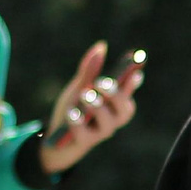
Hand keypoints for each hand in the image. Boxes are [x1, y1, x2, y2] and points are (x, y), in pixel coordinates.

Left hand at [39, 41, 144, 175]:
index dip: (132, 83)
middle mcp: (112, 120)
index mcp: (113, 105)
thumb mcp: (79, 88)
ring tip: (85, 95)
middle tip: (102, 83)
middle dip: (116, 96)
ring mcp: (100, 132)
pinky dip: (77, 122)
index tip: (135, 72)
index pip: (128, 93)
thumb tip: (102, 46)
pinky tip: (71, 112)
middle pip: (125, 110)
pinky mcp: (84, 143)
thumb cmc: (73, 111)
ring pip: (107, 122)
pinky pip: (84, 134)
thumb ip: (89, 70)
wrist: (55, 140)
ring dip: (97, 107)